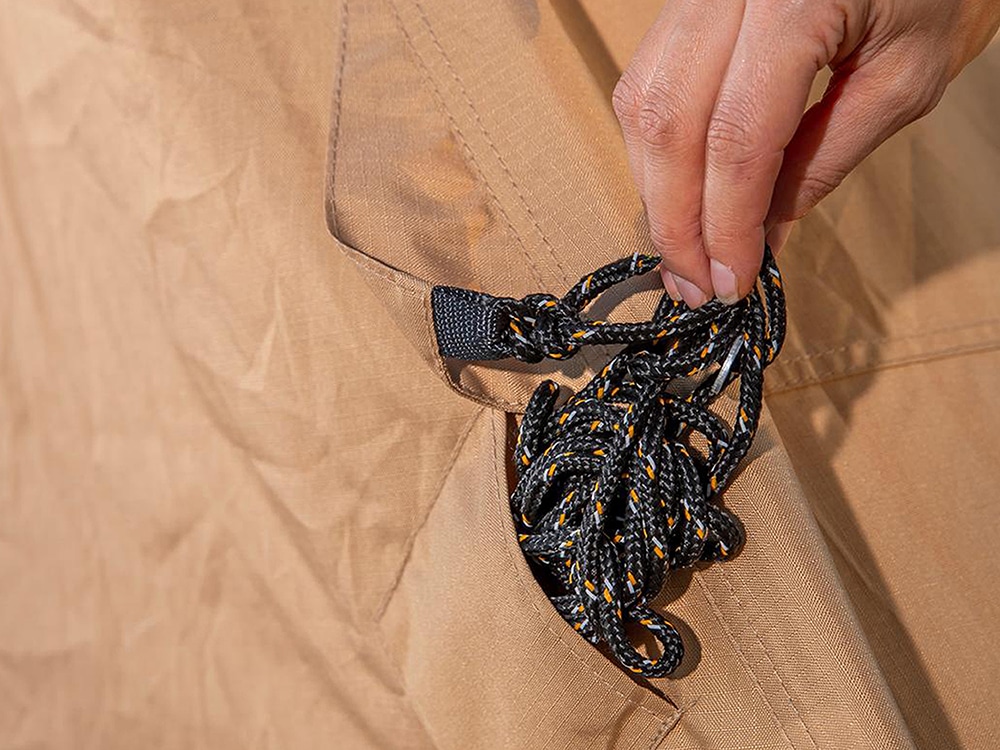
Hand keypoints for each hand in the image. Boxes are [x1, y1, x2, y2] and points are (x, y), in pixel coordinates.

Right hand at [613, 0, 999, 305]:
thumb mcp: (903, 83)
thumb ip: (822, 162)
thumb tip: (759, 235)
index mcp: (792, 2)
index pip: (735, 138)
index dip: (725, 223)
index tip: (730, 281)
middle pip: (668, 124)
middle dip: (676, 220)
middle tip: (693, 284)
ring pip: (642, 104)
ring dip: (656, 190)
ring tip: (682, 250)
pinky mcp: (686, 4)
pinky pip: (645, 82)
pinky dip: (655, 150)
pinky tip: (677, 192)